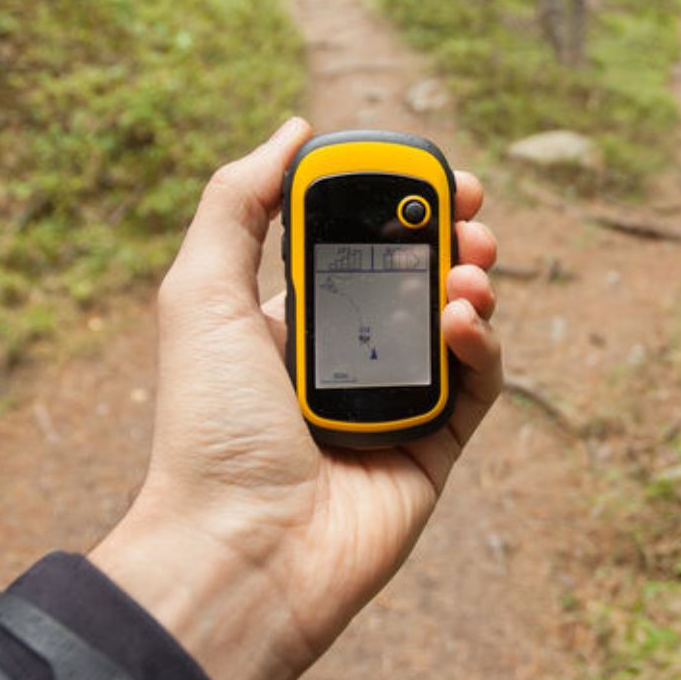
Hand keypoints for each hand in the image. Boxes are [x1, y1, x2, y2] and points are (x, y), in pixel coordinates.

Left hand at [90, 117, 502, 679]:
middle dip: (451, 237)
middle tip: (473, 216)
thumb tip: (294, 129)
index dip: (397, 205)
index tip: (429, 176)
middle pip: (417, 277)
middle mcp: (343, 357)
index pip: (355, 245)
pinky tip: (462, 322)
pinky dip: (480, 344)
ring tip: (469, 272)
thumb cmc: (210, 426)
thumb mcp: (200, 293)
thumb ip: (238, 203)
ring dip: (471, 283)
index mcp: (287, 321)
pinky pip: (477, 384)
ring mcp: (393, 403)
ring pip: (456, 324)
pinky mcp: (434, 448)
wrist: (240, 550)